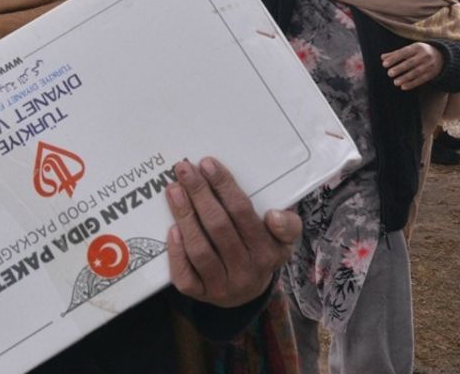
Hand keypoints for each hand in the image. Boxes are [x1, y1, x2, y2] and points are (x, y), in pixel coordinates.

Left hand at [165, 157, 300, 307]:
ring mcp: (222, 286)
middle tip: (184, 168)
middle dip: (199, 193)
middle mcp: (246, 272)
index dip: (225, 187)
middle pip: (218, 227)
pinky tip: (172, 228)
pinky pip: (185, 275)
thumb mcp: (283, 240)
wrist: (246, 294)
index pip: (243, 214)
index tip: (207, 164)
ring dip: (184, 216)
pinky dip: (177, 251)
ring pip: (200, 249)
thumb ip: (287, 225)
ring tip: (174, 190)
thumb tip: (273, 214)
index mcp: (269, 253)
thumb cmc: (260, 253)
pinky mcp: (200, 295)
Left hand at [381, 42, 443, 89]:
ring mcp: (429, 65)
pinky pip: (422, 79)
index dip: (394, 58)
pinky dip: (412, 84)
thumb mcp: (410, 49)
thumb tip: (382, 57)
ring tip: (395, 82)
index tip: (384, 64)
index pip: (404, 52)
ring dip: (405, 78)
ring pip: (416, 72)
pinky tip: (403, 87)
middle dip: (399, 68)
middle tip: (389, 73)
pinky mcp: (432, 73)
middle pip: (410, 63)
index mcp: (417, 47)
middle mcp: (424, 56)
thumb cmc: (420, 52)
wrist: (442, 55)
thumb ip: (396, 53)